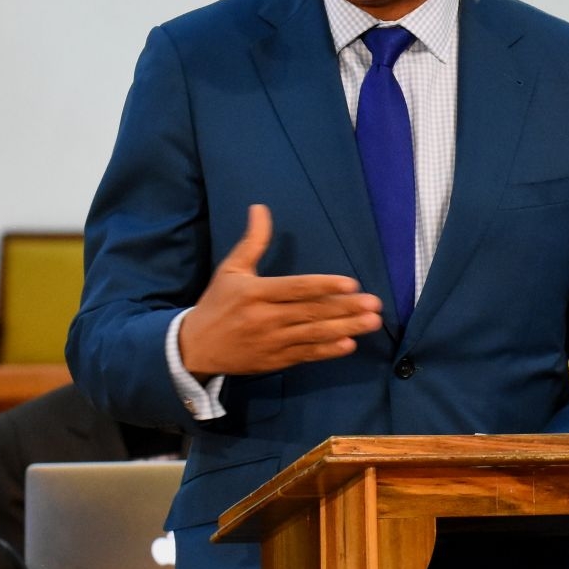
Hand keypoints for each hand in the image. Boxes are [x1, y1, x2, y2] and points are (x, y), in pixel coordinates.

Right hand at [177, 205, 383, 378]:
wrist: (193, 347)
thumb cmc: (217, 303)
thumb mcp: (230, 270)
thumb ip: (252, 242)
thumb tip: (260, 208)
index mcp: (255, 293)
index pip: (295, 288)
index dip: (324, 286)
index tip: (352, 283)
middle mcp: (264, 318)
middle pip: (311, 312)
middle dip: (346, 308)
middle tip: (374, 304)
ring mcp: (271, 341)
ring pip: (313, 334)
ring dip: (345, 328)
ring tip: (372, 322)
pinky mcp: (275, 360)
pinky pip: (306, 354)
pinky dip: (327, 351)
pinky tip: (349, 345)